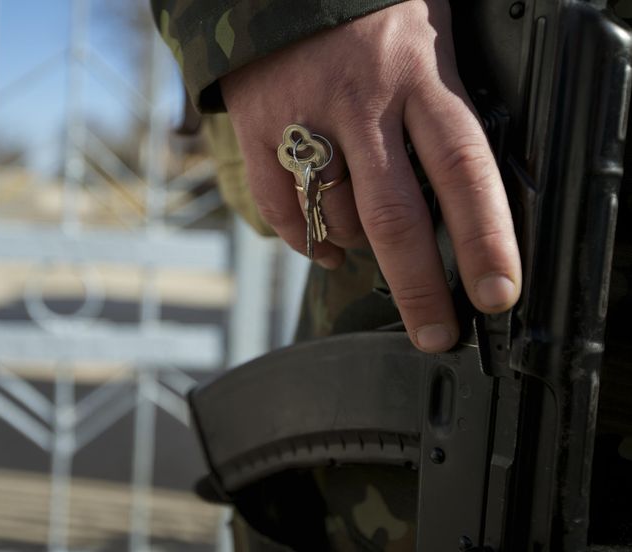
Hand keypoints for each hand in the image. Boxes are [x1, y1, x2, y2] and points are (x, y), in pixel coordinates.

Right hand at [221, 0, 520, 352]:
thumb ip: (442, 107)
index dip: (484, 237)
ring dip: (358, 246)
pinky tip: (324, 244)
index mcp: (419, 75)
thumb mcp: (428, 41)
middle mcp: (361, 101)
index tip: (496, 292)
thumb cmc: (370, 10)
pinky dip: (305, 239)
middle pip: (393, 214)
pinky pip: (280, 209)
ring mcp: (303, 118)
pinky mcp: (257, 128)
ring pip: (333, 216)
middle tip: (435, 334)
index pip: (462, 167)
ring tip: (370, 245)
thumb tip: (462, 196)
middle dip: (418, 288)